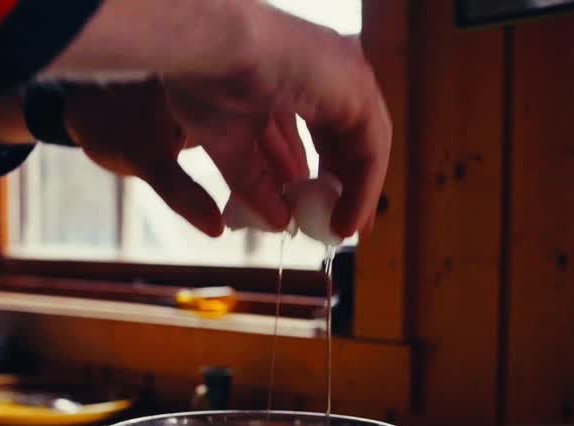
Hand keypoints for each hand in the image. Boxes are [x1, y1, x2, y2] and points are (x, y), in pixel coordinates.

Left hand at [63, 79, 306, 237]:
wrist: (85, 106)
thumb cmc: (108, 126)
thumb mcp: (144, 159)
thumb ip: (181, 194)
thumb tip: (215, 227)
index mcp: (219, 80)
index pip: (284, 115)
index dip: (304, 159)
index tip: (312, 197)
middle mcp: (234, 80)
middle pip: (292, 124)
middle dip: (307, 168)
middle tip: (322, 207)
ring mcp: (233, 93)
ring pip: (279, 132)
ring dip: (291, 170)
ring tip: (305, 206)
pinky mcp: (225, 107)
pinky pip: (260, 135)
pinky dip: (272, 162)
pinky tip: (283, 191)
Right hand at [162, 5, 390, 237]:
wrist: (205, 47)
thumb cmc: (201, 80)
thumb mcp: (228, 143)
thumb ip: (253, 181)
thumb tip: (276, 222)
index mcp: (295, 73)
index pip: (316, 131)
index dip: (312, 174)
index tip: (305, 210)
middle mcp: (326, 70)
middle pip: (343, 138)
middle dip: (341, 185)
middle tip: (336, 224)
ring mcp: (344, 75)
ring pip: (363, 144)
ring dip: (356, 192)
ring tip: (344, 230)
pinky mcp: (356, 88)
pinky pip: (371, 149)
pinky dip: (362, 188)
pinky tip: (347, 218)